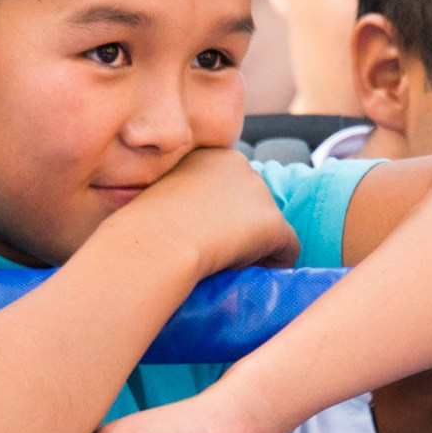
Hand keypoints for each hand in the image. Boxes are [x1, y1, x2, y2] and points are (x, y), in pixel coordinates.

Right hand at [124, 147, 298, 279]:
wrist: (154, 245)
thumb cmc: (144, 230)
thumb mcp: (162, 199)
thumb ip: (188, 200)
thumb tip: (199, 223)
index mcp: (211, 156)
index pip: (233, 187)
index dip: (224, 215)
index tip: (206, 235)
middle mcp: (242, 166)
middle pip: (255, 204)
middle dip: (243, 228)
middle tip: (218, 253)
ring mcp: (260, 194)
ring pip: (270, 227)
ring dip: (255, 246)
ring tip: (228, 265)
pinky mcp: (274, 224)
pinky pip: (287, 250)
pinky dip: (274, 264)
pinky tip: (253, 276)